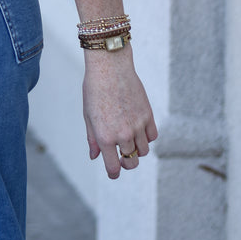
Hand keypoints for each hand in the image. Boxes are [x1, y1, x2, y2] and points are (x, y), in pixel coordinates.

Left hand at [82, 47, 157, 178]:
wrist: (110, 66)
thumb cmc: (94, 89)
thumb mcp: (88, 115)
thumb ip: (92, 138)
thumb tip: (95, 157)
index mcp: (105, 136)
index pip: (113, 167)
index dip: (113, 173)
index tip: (113, 172)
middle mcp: (123, 134)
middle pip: (131, 162)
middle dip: (126, 163)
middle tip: (123, 158)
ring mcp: (138, 125)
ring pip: (144, 151)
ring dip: (137, 150)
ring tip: (130, 141)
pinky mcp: (148, 115)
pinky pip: (152, 136)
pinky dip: (147, 136)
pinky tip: (139, 129)